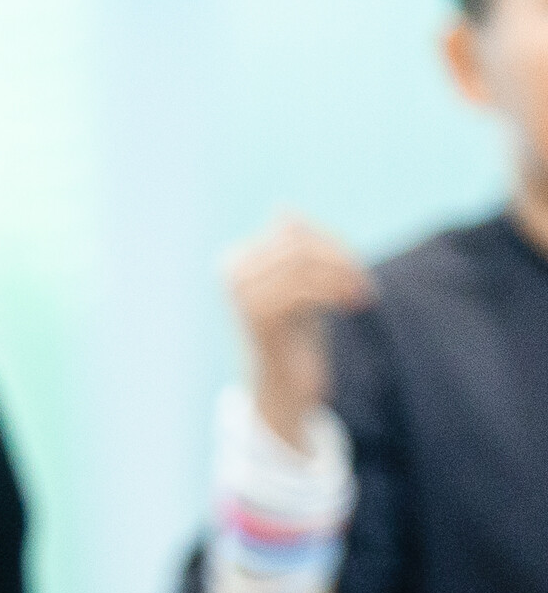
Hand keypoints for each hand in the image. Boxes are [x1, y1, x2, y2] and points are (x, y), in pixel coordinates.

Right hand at [223, 216, 373, 448]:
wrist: (284, 384)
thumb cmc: (294, 331)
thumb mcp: (298, 282)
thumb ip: (292, 246)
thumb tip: (283, 208)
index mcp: (234, 260)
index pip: (293, 230)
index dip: (330, 241)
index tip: (354, 265)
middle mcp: (231, 273)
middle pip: (299, 243)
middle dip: (339, 258)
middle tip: (363, 282)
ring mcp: (241, 294)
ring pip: (303, 263)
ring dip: (341, 276)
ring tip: (361, 294)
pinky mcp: (259, 316)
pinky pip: (304, 289)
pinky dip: (336, 293)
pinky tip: (352, 306)